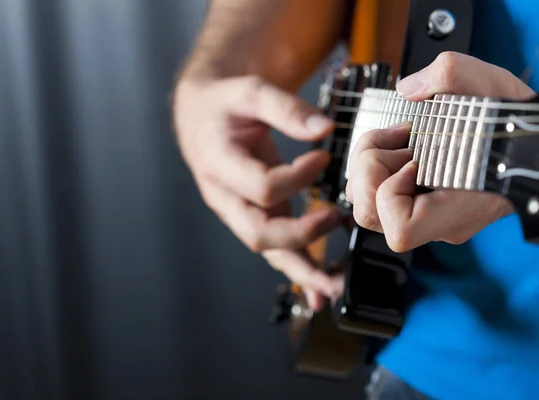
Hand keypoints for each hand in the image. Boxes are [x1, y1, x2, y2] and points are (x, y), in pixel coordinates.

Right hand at [173, 75, 343, 309]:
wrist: (201, 117)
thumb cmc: (224, 104)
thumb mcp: (250, 92)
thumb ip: (286, 108)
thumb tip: (324, 128)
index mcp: (218, 163)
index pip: (262, 187)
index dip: (298, 177)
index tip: (323, 158)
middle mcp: (225, 196)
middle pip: (259, 232)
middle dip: (301, 235)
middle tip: (337, 220)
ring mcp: (238, 211)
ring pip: (267, 250)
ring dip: (302, 270)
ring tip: (335, 286)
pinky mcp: (253, 215)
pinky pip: (274, 248)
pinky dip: (298, 268)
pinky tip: (320, 286)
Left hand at [346, 52, 534, 251]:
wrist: (537, 141)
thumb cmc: (518, 123)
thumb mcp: (489, 84)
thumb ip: (447, 75)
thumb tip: (408, 89)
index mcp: (458, 210)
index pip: (401, 229)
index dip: (392, 192)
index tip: (415, 159)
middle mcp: (440, 223)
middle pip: (371, 215)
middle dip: (369, 169)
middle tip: (398, 141)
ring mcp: (430, 216)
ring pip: (369, 205)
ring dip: (372, 165)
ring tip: (400, 139)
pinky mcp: (422, 204)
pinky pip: (381, 194)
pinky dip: (382, 166)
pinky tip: (405, 145)